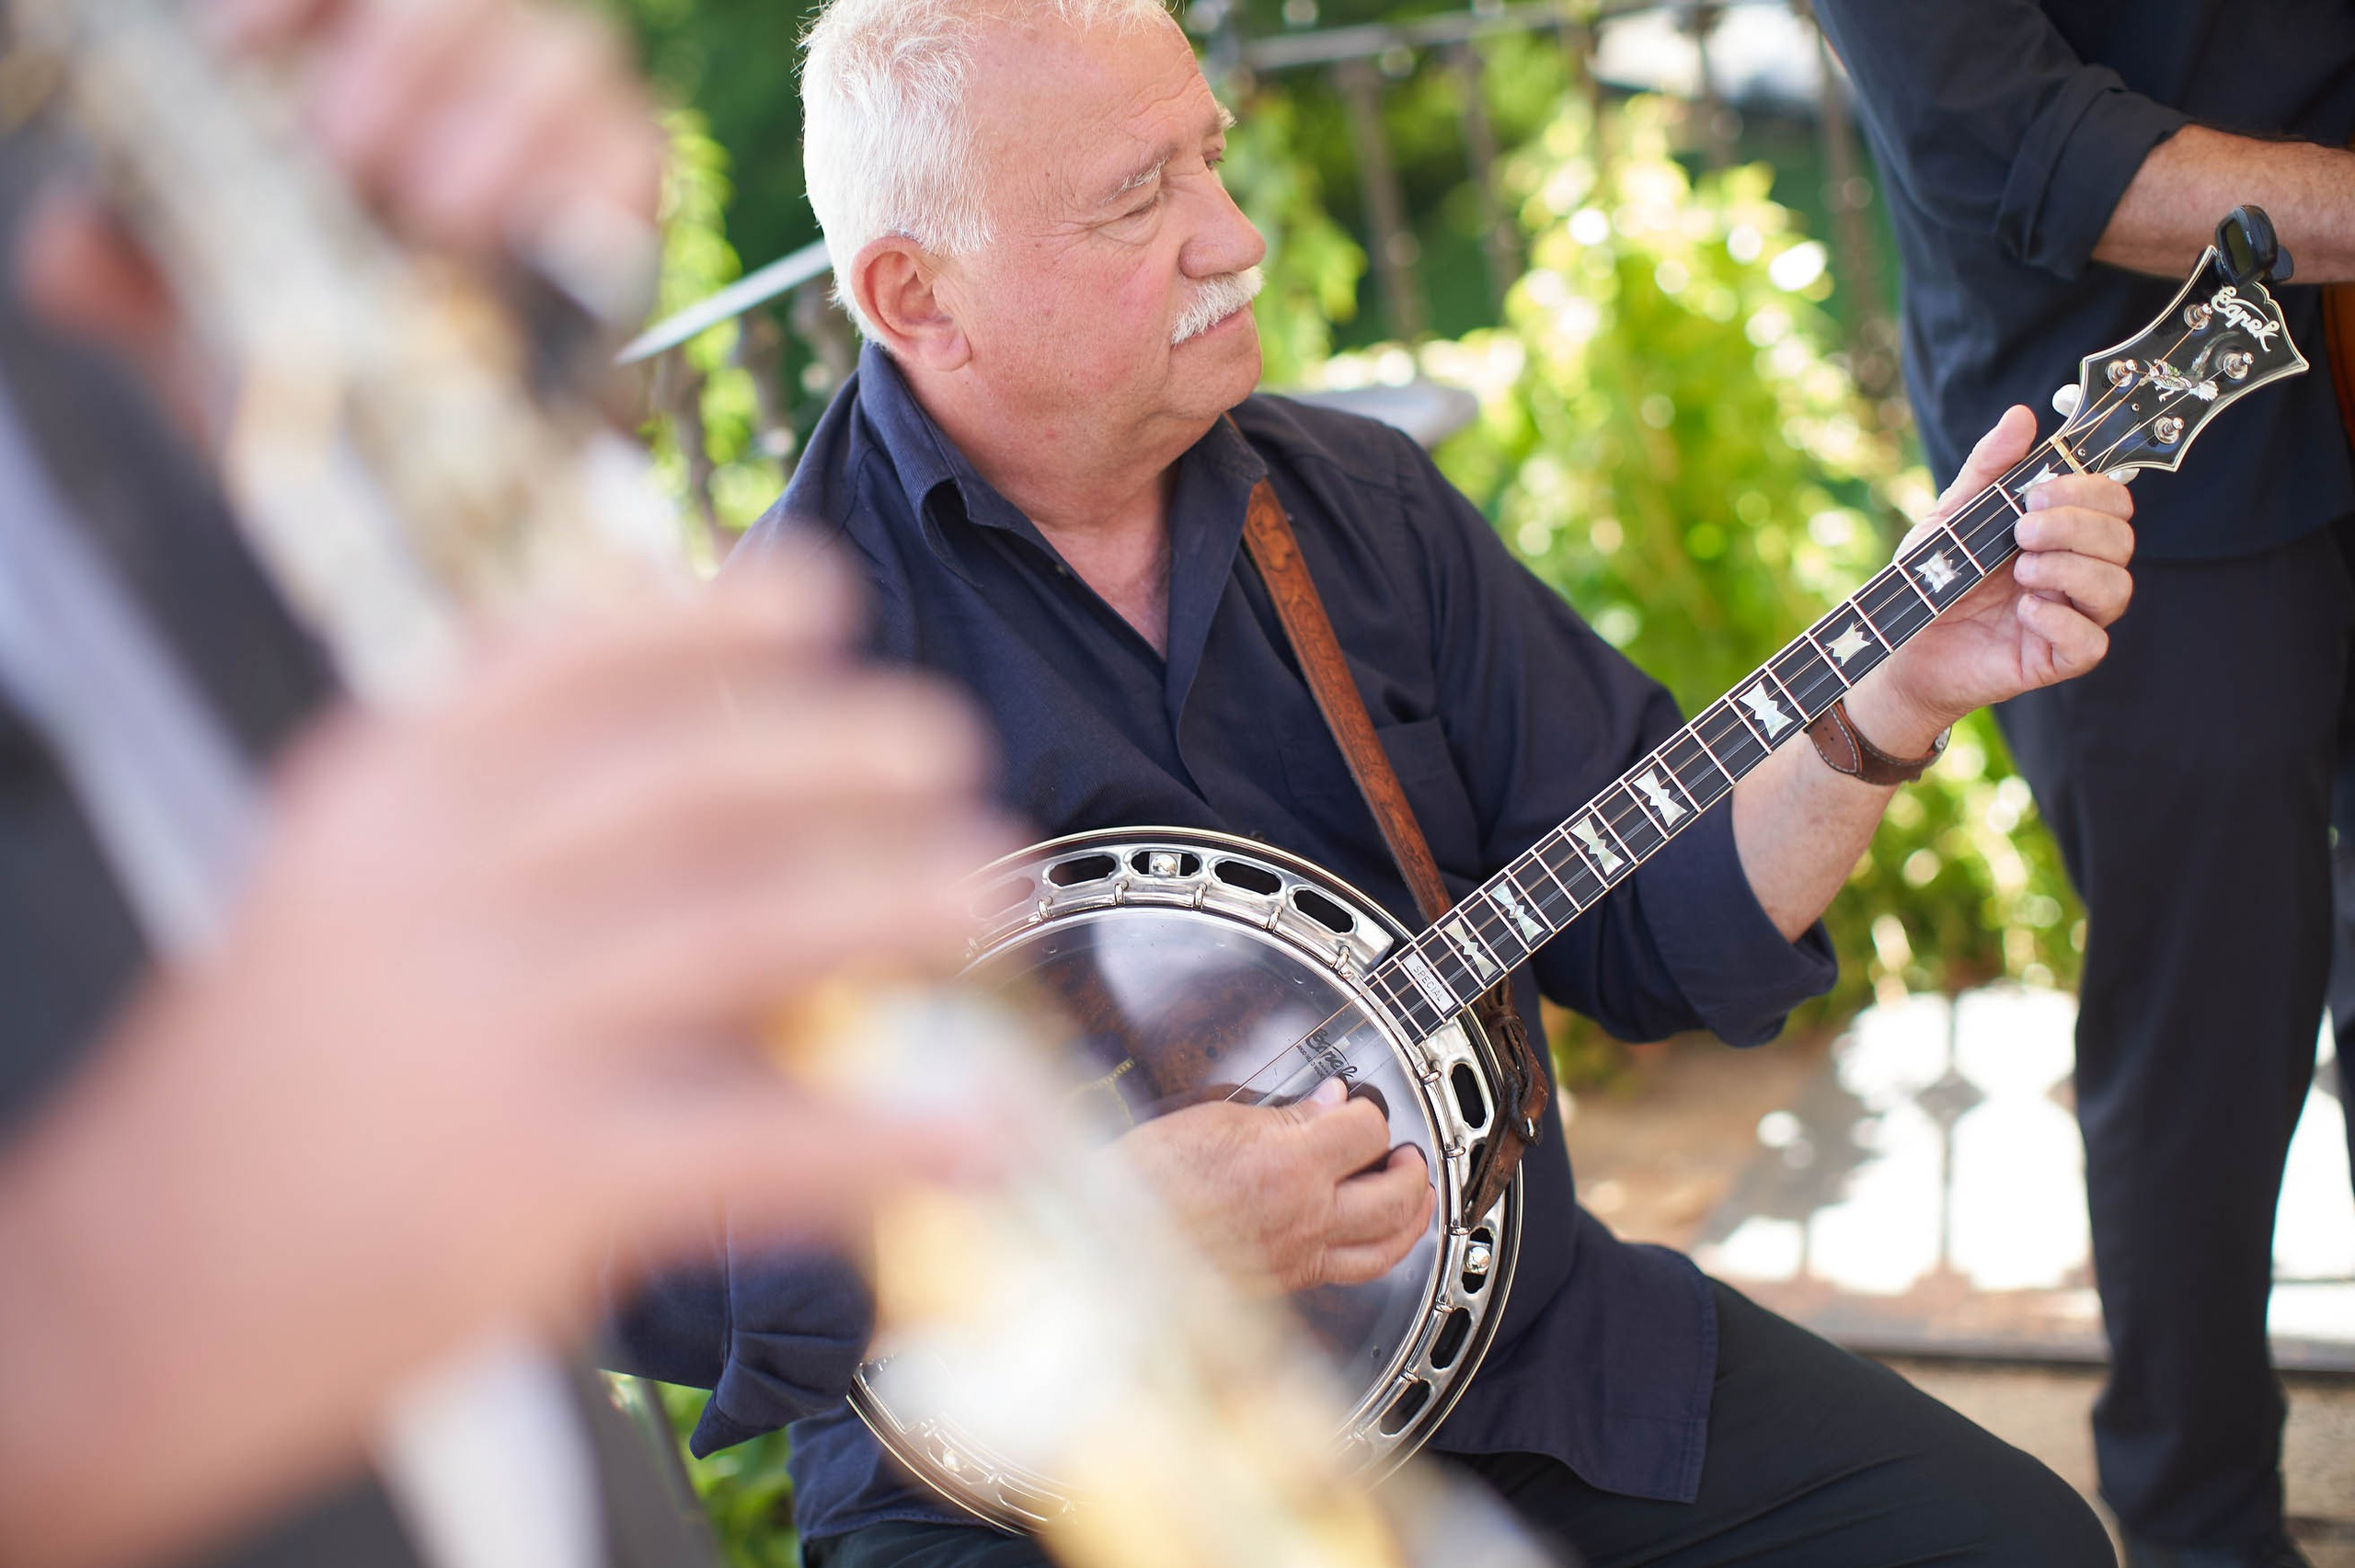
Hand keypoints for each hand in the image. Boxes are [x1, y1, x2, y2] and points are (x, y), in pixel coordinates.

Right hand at [0, 561, 1018, 1567]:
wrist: (107, 1308)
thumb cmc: (261, 1104)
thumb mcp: (338, 913)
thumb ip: (490, 838)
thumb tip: (704, 815)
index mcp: (383, 802)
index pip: (566, 663)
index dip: (711, 620)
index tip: (822, 593)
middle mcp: (438, 886)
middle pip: (687, 779)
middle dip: (840, 750)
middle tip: (948, 744)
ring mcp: (493, 1027)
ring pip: (745, 926)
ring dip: (892, 899)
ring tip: (990, 885)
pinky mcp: (541, 1177)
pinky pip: (759, 1137)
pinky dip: (887, 1136)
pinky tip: (981, 1132)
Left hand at [17, 0, 662, 408]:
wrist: (436, 510)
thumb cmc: (330, 388)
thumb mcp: (201, 329)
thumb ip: (129, 272)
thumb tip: (78, 252)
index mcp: (361, 68)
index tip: (234, 51)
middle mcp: (474, 81)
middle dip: (405, 53)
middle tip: (341, 154)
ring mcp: (569, 144)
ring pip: (573, 62)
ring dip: (504, 126)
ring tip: (439, 219)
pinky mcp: (637, 228)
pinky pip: (638, 166)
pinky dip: (589, 195)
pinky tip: (526, 251)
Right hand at [1114, 1079, 1433, 1295]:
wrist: (1107, 1243)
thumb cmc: (1145, 1180)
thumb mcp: (1215, 1120)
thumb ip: (1283, 1115)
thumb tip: (1326, 1104)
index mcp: (1290, 1166)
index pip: (1366, 1131)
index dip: (1368, 1111)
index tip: (1357, 1105)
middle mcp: (1305, 1218)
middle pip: (1396, 1195)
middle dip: (1411, 1169)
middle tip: (1406, 1153)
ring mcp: (1298, 1257)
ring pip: (1386, 1248)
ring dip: (1412, 1220)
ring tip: (1415, 1199)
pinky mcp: (1283, 1283)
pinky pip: (1348, 1273)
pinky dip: (1374, 1253)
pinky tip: (1370, 1239)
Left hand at [1852, 405, 2135, 752]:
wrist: (1899, 645)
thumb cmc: (1932, 578)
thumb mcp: (1952, 515)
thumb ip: (1989, 469)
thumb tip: (2022, 415)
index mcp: (2060, 534)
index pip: (2112, 502)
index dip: (2088, 491)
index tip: (2035, 493)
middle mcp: (2075, 573)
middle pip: (2122, 540)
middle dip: (2075, 527)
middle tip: (2021, 532)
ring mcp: (2069, 617)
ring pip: (2116, 588)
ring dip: (2070, 571)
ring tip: (2020, 571)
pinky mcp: (2055, 659)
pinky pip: (2091, 643)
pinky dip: (2061, 621)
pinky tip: (2024, 611)